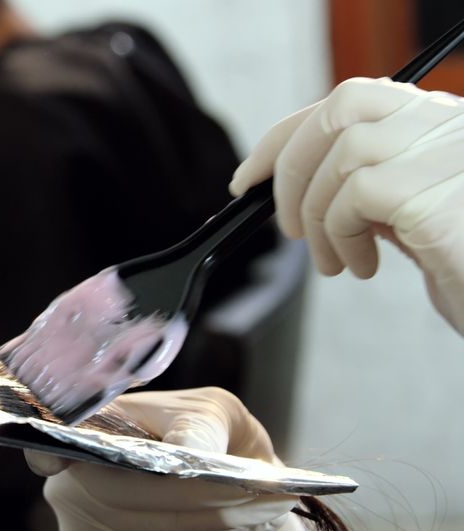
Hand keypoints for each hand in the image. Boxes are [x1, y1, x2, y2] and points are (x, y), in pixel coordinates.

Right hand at [25, 387, 318, 530]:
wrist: (223, 482)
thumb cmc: (208, 435)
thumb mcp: (211, 412)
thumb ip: (196, 426)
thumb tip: (187, 455)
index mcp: (85, 431)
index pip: (47, 447)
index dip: (52, 457)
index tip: (71, 463)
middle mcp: (71, 483)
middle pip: (116, 496)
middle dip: (192, 498)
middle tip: (257, 492)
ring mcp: (85, 528)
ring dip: (213, 525)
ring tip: (265, 507)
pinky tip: (242, 526)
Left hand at [230, 77, 463, 334]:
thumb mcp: (412, 219)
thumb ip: (371, 190)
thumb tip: (302, 187)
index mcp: (440, 122)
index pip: (347, 101)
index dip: (286, 138)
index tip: (248, 179)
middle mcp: (450, 122)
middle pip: (338, 112)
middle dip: (290, 172)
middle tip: (291, 230)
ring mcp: (451, 149)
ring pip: (342, 156)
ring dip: (321, 218)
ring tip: (338, 261)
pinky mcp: (439, 188)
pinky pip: (356, 195)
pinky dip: (342, 234)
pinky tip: (363, 266)